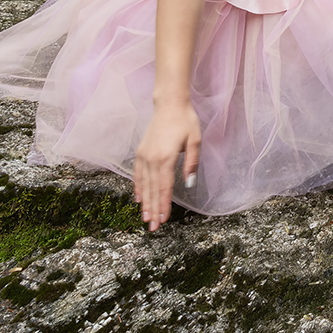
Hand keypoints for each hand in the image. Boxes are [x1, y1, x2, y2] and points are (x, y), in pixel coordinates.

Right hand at [133, 100, 200, 230]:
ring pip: (144, 184)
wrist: (169, 104)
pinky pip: (137, 174)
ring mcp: (144, 156)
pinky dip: (138, 187)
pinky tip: (138, 198)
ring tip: (145, 218)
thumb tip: (189, 184)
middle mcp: (152, 159)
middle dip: (153, 210)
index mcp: (166, 158)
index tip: (163, 220)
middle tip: (153, 228)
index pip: (165, 187)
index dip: (164, 205)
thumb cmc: (185, 121)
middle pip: (152, 190)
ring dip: (144, 202)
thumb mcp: (195, 141)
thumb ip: (191, 163)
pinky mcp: (141, 152)